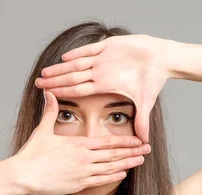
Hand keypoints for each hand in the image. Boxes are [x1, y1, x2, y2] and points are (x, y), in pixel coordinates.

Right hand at [12, 90, 150, 194]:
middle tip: (147, 149)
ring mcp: (82, 171)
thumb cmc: (31, 153)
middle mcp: (84, 157)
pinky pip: (100, 181)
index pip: (107, 141)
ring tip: (141, 161)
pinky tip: (124, 174)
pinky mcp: (78, 184)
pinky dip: (113, 177)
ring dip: (127, 164)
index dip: (124, 140)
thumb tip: (49, 93)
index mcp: (78, 143)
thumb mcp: (42, 130)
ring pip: (111, 168)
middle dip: (132, 151)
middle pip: (114, 154)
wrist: (23, 174)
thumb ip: (50, 112)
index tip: (137, 139)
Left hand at [35, 35, 171, 142]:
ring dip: (60, 68)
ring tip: (44, 71)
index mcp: (104, 84)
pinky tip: (65, 57)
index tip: (48, 95)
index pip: (78, 90)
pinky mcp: (111, 45)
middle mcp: (100, 72)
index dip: (63, 91)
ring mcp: (104, 59)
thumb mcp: (145, 102)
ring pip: (76, 64)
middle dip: (54, 80)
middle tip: (37, 83)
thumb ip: (142, 120)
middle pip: (72, 77)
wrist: (163, 58)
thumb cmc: (153, 80)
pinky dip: (79, 53)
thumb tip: (145, 141)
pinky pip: (91, 50)